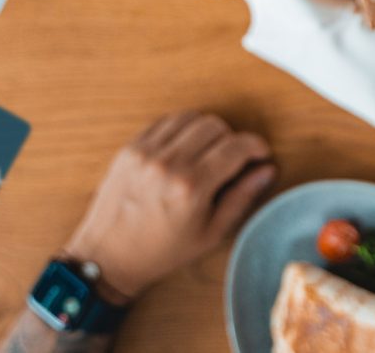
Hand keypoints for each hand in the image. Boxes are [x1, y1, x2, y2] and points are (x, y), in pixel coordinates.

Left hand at [62, 112, 276, 298]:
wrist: (107, 257)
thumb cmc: (160, 252)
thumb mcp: (210, 234)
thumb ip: (241, 197)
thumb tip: (266, 171)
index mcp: (191, 187)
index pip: (236, 146)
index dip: (256, 146)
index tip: (260, 153)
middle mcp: (168, 163)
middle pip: (215, 126)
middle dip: (231, 138)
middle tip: (232, 158)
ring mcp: (145, 152)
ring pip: (190, 118)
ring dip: (206, 131)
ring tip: (206, 153)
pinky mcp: (129, 149)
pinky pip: (165, 123)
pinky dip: (181, 130)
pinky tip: (184, 150)